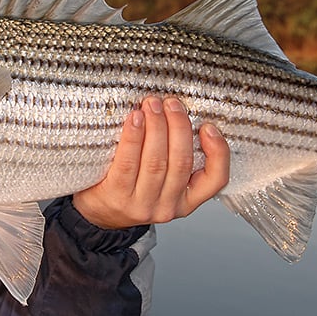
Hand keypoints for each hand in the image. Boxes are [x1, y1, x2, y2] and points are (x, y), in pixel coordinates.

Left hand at [73, 96, 229, 228]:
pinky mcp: (118, 195)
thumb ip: (177, 158)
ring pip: (156, 161)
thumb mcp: (164, 182)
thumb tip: (182, 115)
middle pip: (181, 162)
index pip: (215, 180)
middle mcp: (168, 205)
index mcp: (186, 201)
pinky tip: (135, 119)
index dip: (218, 152)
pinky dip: (133, 136)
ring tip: (152, 105)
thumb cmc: (132, 189)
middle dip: (179, 126)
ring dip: (156, 127)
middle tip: (172, 103)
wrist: (99, 212)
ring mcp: (142, 203)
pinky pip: (128, 162)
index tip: (208, 126)